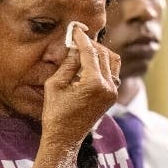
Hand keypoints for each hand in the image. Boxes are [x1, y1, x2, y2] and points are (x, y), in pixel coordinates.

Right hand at [40, 26, 120, 150]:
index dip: (82, 39)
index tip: (75, 29)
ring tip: (83, 51)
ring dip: (99, 53)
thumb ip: (67, 64)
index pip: (90, 53)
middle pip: (104, 54)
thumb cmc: (55, 113)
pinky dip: (103, 64)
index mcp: (94, 83)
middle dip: (91, 45)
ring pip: (113, 62)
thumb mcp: (54, 85)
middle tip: (77, 40)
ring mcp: (113, 92)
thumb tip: (73, 48)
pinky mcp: (112, 96)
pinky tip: (89, 65)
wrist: (65, 138)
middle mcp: (108, 86)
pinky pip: (112, 73)